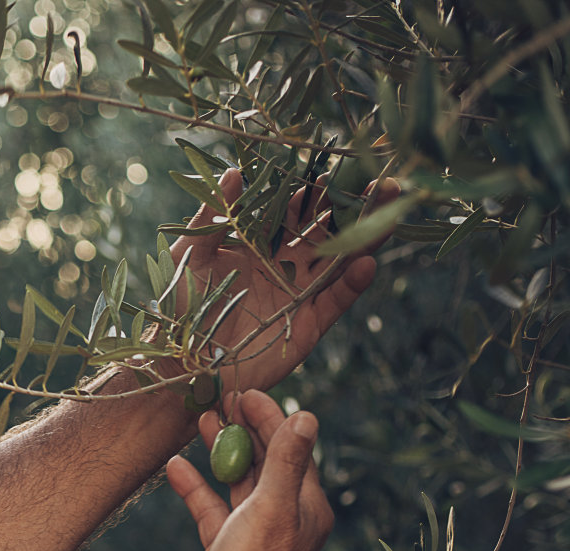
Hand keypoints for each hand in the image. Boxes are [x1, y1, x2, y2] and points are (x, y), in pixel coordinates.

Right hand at [165, 391, 333, 550]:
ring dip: (220, 452)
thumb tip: (306, 417)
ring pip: (237, 482)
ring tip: (201, 421)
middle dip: (244, 430)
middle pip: (265, 462)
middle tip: (222, 399)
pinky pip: (211, 508)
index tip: (247, 394)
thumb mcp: (271, 508)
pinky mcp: (225, 548)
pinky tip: (176, 466)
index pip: (292, 450)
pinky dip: (195, 486)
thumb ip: (286, 462)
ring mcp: (253, 533)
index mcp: (306, 507)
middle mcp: (284, 518)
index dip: (272, 419)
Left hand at [167, 169, 401, 394]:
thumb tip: (235, 171)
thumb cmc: (177, 309)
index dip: (317, 192)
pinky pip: (334, 302)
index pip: (296, 214)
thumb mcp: (189, 255)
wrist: (178, 363)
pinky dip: (351, 284)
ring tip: (392, 213)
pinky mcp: (306, 328)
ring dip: (368, 240)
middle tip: (388, 182)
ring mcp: (299, 298)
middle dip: (359, 209)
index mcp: (258, 249)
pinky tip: (365, 263)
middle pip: (329, 234)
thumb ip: (213, 215)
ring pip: (341, 264)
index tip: (338, 166)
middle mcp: (285, 270)